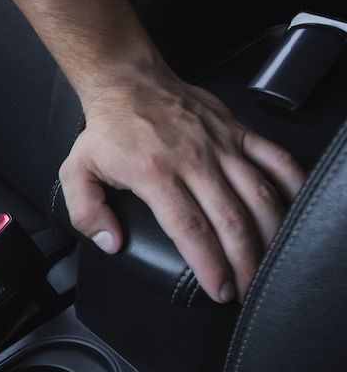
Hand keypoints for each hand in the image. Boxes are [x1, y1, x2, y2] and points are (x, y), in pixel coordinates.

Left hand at [59, 65, 305, 302]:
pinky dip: (293, 184)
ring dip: (270, 233)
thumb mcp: (76, 172)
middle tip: (247, 287)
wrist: (128, 82)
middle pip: (231, 220)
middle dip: (244, 261)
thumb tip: (111, 243)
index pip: (190, 229)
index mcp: (155, 173)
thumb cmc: (107, 129)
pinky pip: (276, 158)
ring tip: (271, 261)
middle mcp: (194, 160)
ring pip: (258, 194)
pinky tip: (296, 210)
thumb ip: (87, 213)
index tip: (220, 289)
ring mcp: (221, 145)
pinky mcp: (238, 131)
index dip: (210, 265)